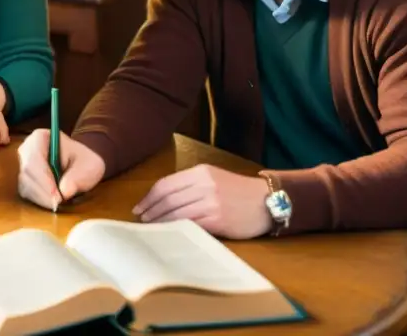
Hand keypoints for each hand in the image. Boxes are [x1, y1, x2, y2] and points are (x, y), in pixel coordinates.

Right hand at [17, 129, 105, 210]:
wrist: (81, 166)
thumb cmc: (84, 161)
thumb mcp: (89, 166)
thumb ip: (78, 176)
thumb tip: (65, 191)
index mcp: (40, 137)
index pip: (34, 157)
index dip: (44, 178)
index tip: (57, 195)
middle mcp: (27, 149)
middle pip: (27, 172)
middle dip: (43, 191)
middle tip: (59, 203)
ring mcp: (23, 164)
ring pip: (25, 185)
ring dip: (42, 198)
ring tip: (59, 202)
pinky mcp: (24, 179)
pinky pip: (26, 192)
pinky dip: (40, 200)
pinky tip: (52, 201)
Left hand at [133, 165, 273, 239]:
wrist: (268, 201)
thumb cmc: (238, 191)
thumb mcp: (213, 178)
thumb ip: (190, 186)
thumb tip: (162, 201)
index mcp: (200, 172)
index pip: (165, 184)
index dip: (149, 198)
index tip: (139, 208)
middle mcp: (204, 185)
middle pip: (168, 199)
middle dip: (151, 211)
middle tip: (141, 221)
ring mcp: (211, 202)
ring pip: (176, 212)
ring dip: (161, 222)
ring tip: (152, 229)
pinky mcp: (218, 220)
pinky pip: (190, 225)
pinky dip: (176, 230)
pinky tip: (170, 234)